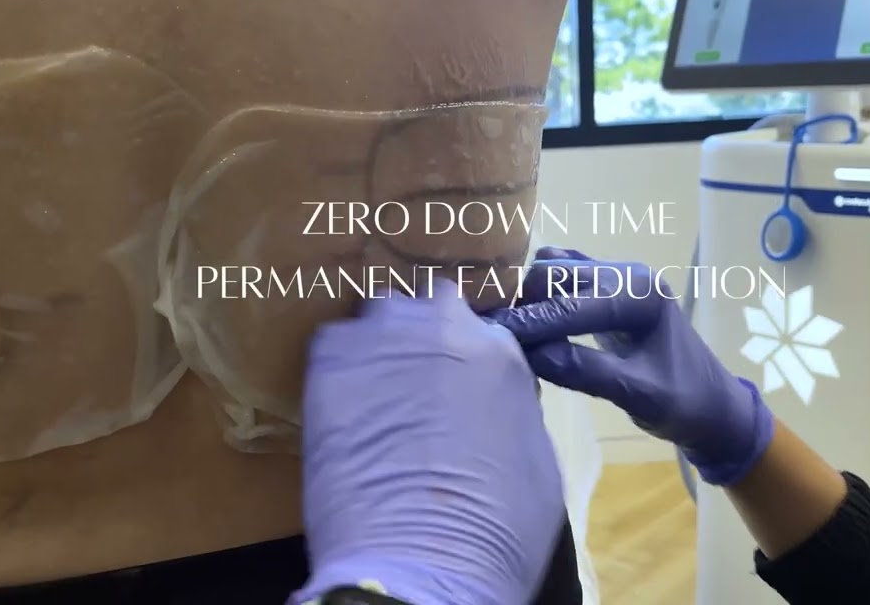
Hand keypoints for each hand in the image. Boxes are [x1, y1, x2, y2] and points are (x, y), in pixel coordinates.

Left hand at [294, 278, 564, 604]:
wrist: (425, 561)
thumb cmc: (498, 530)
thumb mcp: (538, 461)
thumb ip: (515, 408)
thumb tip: (495, 401)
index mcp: (500, 352)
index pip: (482, 330)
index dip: (467, 360)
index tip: (456, 385)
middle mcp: (444, 328)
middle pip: (430, 309)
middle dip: (425, 337)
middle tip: (415, 384)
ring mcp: (384, 340)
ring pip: (379, 317)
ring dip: (381, 345)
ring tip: (374, 390)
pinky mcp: (331, 364)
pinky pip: (332, 343)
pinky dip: (338, 365)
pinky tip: (340, 402)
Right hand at [488, 247, 773, 485]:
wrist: (711, 403)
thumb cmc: (681, 403)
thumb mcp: (635, 394)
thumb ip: (583, 370)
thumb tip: (529, 354)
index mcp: (641, 296)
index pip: (571, 303)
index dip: (528, 321)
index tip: (489, 336)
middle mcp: (628, 274)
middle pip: (555, 274)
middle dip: (521, 302)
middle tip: (487, 333)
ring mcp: (617, 274)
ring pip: (554, 268)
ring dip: (526, 292)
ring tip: (502, 326)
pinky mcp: (606, 284)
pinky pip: (562, 272)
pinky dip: (539, 288)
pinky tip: (521, 315)